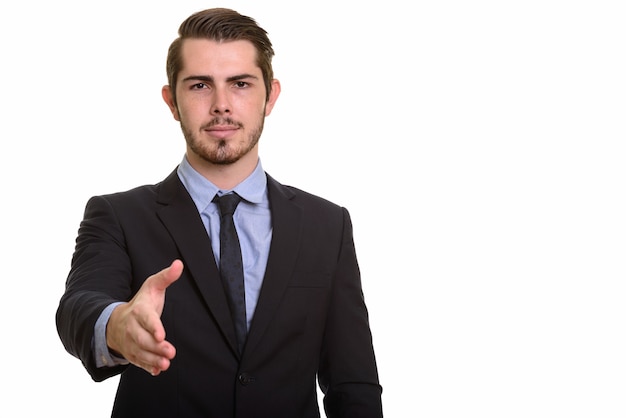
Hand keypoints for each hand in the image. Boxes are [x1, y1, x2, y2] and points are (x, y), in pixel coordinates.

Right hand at [106, 259, 182, 375]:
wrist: (116, 321)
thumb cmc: (142, 302)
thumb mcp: (152, 286)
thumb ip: (166, 277)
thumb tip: (179, 263)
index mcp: (139, 310)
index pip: (146, 319)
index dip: (153, 327)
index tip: (161, 334)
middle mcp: (132, 328)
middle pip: (142, 339)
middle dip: (155, 347)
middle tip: (171, 352)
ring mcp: (131, 342)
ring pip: (140, 352)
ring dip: (152, 359)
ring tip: (166, 364)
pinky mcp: (133, 353)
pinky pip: (138, 362)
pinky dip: (147, 367)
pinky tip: (157, 371)